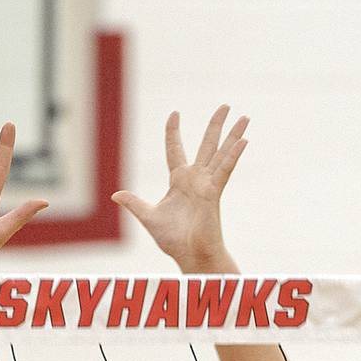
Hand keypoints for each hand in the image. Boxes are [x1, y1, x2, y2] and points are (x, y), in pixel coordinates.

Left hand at [112, 106, 248, 272]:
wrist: (189, 255)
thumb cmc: (173, 239)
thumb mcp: (148, 217)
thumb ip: (134, 203)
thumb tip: (116, 194)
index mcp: (179, 181)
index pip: (175, 150)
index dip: (174, 133)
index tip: (175, 114)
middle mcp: (195, 179)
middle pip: (206, 145)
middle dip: (215, 126)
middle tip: (225, 106)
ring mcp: (207, 185)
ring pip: (221, 154)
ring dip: (233, 135)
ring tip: (244, 117)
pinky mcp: (214, 194)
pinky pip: (225, 171)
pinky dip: (233, 156)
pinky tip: (243, 140)